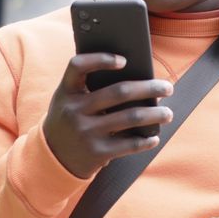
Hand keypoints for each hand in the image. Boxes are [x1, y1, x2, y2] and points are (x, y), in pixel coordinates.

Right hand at [43, 53, 173, 178]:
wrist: (51, 158)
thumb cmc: (69, 119)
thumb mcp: (69, 100)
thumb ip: (89, 87)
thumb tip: (136, 77)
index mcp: (66, 91)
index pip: (78, 66)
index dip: (101, 59)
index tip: (124, 60)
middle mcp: (74, 110)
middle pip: (119, 92)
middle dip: (149, 88)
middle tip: (168, 88)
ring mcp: (85, 132)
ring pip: (130, 117)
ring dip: (155, 114)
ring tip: (168, 114)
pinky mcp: (96, 153)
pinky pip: (128, 145)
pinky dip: (146, 140)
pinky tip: (154, 137)